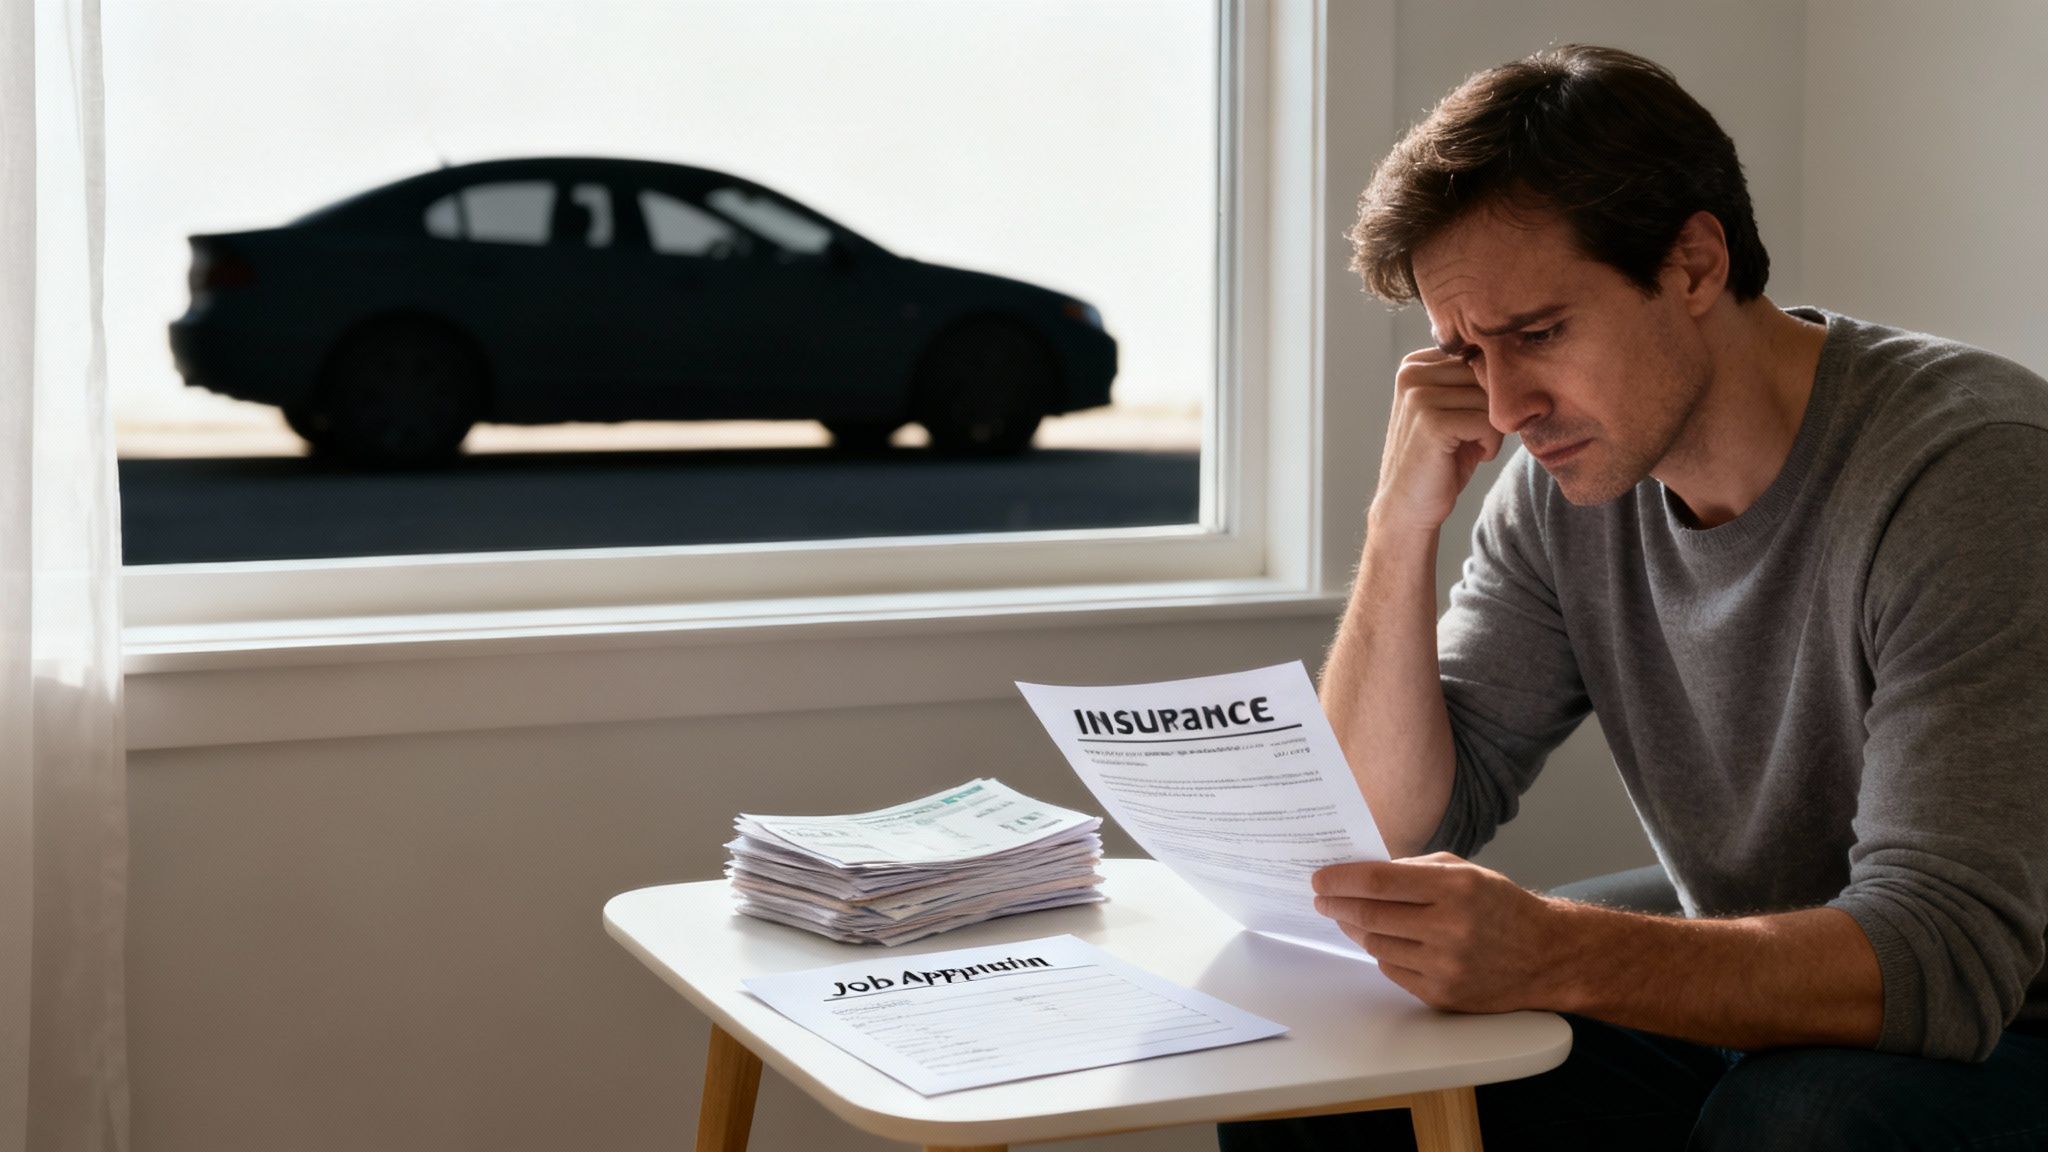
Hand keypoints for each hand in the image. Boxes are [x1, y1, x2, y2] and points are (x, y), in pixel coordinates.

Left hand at [1312, 853, 1568, 1013]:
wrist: (1545, 956)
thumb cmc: (1501, 906)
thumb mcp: (1465, 871)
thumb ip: (1414, 868)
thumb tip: (1362, 873)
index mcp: (1455, 888)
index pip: (1379, 881)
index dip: (1341, 879)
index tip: (1320, 878)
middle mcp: (1449, 928)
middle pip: (1370, 915)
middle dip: (1337, 904)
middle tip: (1322, 898)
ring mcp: (1445, 966)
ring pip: (1376, 945)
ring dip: (1356, 929)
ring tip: (1350, 917)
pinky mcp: (1442, 994)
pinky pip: (1392, 969)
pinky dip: (1382, 952)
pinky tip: (1384, 940)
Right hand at [1369, 348, 1500, 535]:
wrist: (1408, 507)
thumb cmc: (1440, 460)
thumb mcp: (1456, 409)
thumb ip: (1474, 380)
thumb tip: (1521, 359)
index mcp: (1415, 364)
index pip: (1479, 357)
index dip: (1487, 393)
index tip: (1470, 421)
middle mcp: (1412, 373)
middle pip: (1485, 375)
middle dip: (1492, 410)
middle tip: (1474, 438)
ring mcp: (1418, 396)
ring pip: (1490, 399)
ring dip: (1492, 430)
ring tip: (1470, 448)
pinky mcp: (1431, 421)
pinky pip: (1488, 422)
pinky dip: (1490, 444)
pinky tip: (1473, 457)